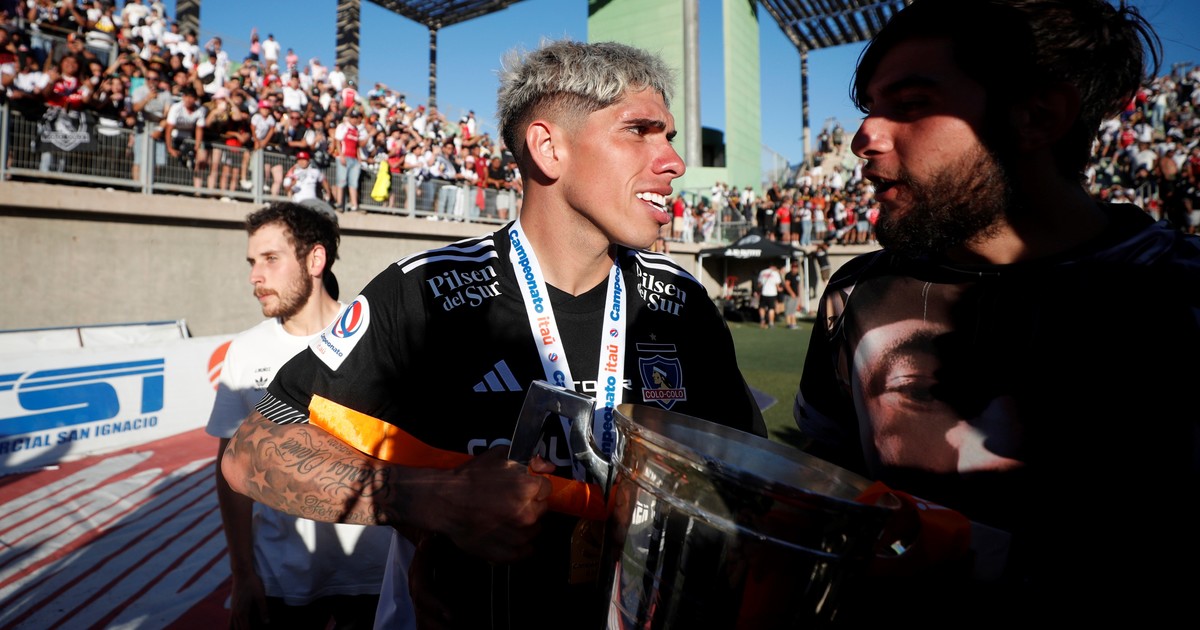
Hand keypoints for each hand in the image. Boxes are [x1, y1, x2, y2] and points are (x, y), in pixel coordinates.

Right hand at [228, 570, 268, 629]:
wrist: (241, 572)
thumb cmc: (252, 583)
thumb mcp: (260, 596)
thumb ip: (263, 610)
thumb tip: (266, 622)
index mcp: (242, 612)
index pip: (244, 629)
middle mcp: (235, 612)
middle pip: (238, 629)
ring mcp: (232, 609)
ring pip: (231, 625)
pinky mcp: (232, 604)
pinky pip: (230, 619)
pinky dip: (233, 625)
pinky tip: (238, 624)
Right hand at [424, 447, 551, 563]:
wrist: (444, 502)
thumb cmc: (469, 478)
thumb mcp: (499, 456)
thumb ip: (529, 459)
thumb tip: (548, 466)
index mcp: (528, 488)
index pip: (547, 489)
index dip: (535, 487)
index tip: (524, 488)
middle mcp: (527, 513)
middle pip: (542, 509)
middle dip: (531, 504)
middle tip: (512, 502)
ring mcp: (518, 536)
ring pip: (535, 530)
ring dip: (525, 525)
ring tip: (506, 518)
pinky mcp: (507, 553)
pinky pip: (525, 552)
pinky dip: (519, 545)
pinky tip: (506, 535)